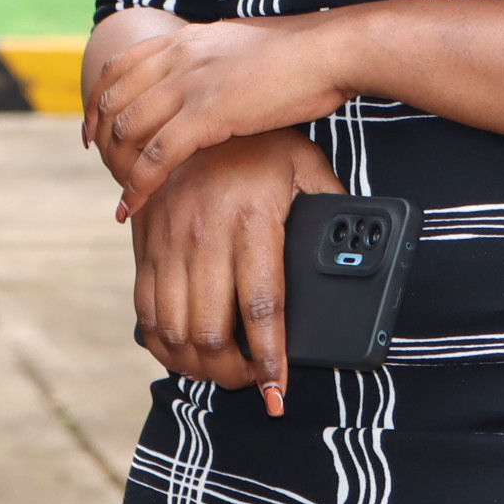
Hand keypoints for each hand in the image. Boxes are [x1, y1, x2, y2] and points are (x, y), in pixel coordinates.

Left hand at [89, 16, 348, 210]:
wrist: (327, 51)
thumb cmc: (297, 54)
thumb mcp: (236, 48)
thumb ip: (210, 60)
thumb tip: (204, 77)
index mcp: (183, 40)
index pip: (118, 67)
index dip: (97, 101)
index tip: (92, 129)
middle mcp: (177, 58)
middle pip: (114, 101)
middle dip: (102, 141)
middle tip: (103, 169)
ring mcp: (189, 85)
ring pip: (129, 130)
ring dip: (117, 167)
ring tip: (119, 194)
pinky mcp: (208, 114)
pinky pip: (157, 155)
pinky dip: (139, 184)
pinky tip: (132, 205)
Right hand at [131, 130, 343, 416]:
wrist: (190, 108)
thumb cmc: (260, 143)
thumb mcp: (307, 167)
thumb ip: (333, 208)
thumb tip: (358, 251)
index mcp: (251, 221)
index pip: (261, 307)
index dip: (269, 359)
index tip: (275, 394)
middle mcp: (205, 236)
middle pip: (211, 332)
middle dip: (234, 373)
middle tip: (255, 385)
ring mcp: (169, 242)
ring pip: (174, 330)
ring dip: (198, 366)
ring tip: (224, 375)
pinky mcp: (145, 244)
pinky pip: (145, 311)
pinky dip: (163, 344)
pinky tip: (185, 355)